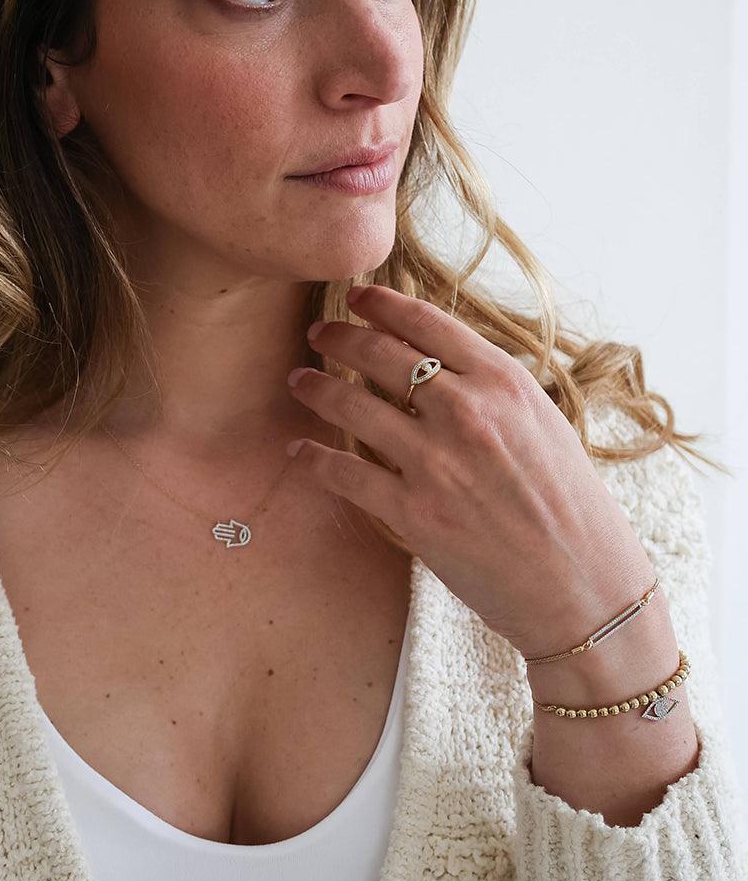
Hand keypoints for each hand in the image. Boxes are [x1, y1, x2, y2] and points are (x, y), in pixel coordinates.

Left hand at [287, 284, 654, 658]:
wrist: (583, 583)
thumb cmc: (570, 504)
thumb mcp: (543, 424)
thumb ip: (491, 389)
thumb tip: (438, 363)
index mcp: (504, 383)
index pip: (428, 324)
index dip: (383, 304)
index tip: (358, 296)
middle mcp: (466, 413)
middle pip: (380, 356)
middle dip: (339, 337)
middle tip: (319, 332)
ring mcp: (436, 462)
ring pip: (352, 407)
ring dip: (316, 388)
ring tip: (298, 379)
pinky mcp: (413, 513)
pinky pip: (344, 474)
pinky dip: (313, 458)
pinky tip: (299, 450)